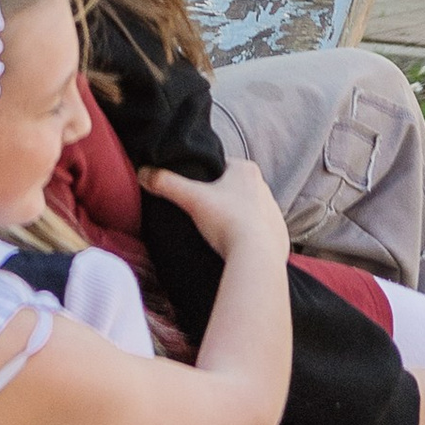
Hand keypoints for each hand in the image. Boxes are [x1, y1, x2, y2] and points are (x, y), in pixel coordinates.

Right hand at [142, 160, 287, 262]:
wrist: (255, 257)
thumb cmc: (226, 221)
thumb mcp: (191, 198)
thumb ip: (166, 183)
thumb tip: (143, 173)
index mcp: (246, 170)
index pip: (221, 167)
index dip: (205, 179)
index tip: (194, 193)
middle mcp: (265, 188)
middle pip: (234, 190)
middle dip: (220, 200)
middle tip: (202, 214)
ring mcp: (274, 213)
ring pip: (248, 211)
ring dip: (235, 219)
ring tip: (217, 234)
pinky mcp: (280, 236)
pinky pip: (260, 234)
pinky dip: (249, 239)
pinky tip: (235, 248)